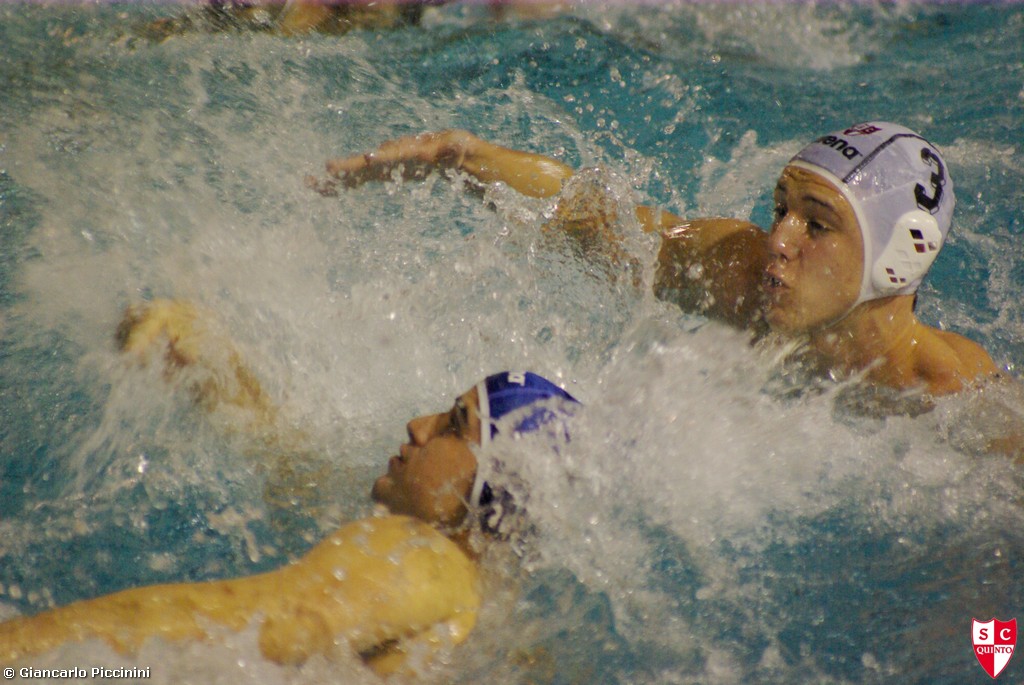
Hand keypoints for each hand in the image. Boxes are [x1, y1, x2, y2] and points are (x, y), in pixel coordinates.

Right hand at [316, 130, 470, 189]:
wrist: (445, 147)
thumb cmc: (453, 149)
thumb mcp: (458, 149)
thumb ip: (456, 149)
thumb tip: (457, 146)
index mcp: (406, 152)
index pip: (387, 157)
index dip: (374, 161)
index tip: (359, 162)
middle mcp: (388, 156)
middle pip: (363, 164)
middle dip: (344, 168)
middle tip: (324, 172)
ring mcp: (382, 164)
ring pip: (354, 172)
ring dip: (334, 179)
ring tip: (312, 184)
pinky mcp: (379, 172)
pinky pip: (356, 179)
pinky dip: (340, 184)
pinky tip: (321, 188)